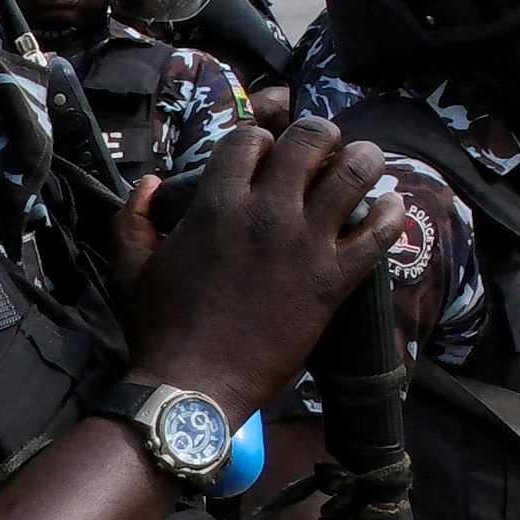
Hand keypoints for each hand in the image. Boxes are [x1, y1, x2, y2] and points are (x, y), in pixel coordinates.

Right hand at [125, 112, 404, 411]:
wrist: (192, 386)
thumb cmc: (158, 328)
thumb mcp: (129, 268)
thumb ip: (131, 218)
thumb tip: (148, 182)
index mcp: (217, 205)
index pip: (252, 137)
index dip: (261, 138)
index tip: (265, 154)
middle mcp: (267, 214)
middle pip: (311, 139)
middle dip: (320, 134)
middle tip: (322, 148)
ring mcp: (306, 244)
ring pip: (355, 173)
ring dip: (364, 160)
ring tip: (363, 165)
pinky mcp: (334, 279)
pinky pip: (379, 231)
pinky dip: (391, 212)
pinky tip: (389, 206)